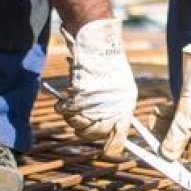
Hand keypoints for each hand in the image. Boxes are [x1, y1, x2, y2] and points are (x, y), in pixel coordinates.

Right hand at [55, 18, 137, 155]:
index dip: (112, 143)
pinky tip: (64, 97)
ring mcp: (98, 99)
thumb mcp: (118, 86)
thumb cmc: (106, 62)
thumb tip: (109, 130)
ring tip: (71, 103)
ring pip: (78, 124)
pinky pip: (67, 111)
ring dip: (71, 117)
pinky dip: (62, 106)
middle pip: (95, 133)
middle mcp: (116, 103)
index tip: (108, 149)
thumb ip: (114, 107)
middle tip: (79, 118)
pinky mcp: (81, 93)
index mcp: (128, 101)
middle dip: (84, 129)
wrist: (96, 41)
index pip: (120, 132)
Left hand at [159, 46, 190, 161]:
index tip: (158, 154)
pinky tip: (158, 110)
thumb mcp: (186, 121)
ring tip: (154, 117)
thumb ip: (175, 140)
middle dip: (165, 136)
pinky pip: (174, 112)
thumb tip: (166, 156)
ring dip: (162, 123)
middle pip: (180, 138)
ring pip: (175, 124)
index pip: (190, 151)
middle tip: (151, 135)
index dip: (174, 154)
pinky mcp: (188, 102)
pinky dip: (165, 112)